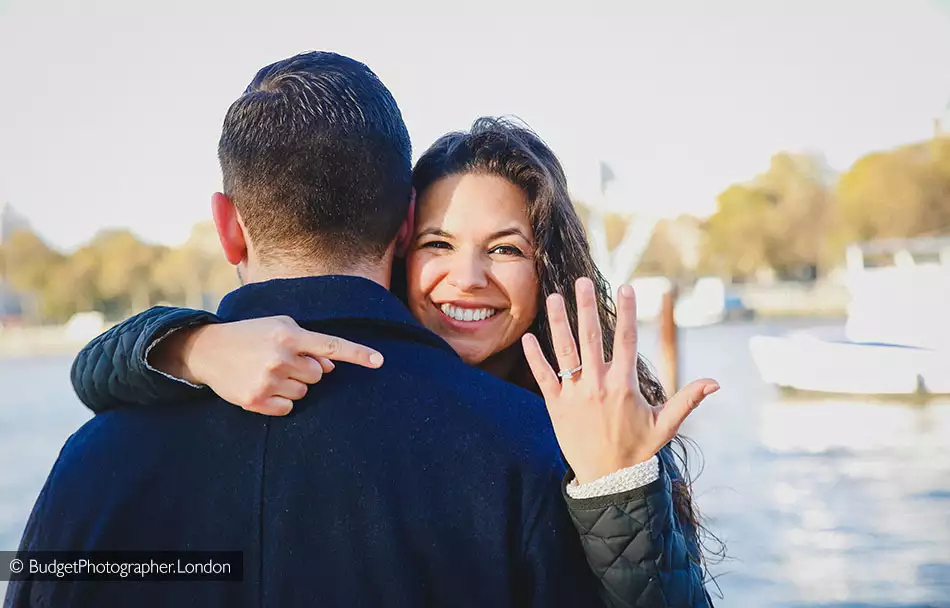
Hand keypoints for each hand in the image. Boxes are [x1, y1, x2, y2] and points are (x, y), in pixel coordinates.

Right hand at [153, 316, 383, 415]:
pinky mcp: (256, 400)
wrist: (207, 349)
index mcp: (290, 334)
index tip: (379, 361)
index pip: (332, 346)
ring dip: (292, 385)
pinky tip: (263, 386)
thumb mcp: (279, 326)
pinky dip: (280, 401)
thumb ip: (308, 343)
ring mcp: (268, 380)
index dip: (358, 354)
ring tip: (269, 372)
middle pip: (319, 375)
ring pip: (304, 392)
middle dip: (306, 370)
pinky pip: (288, 408)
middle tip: (282, 361)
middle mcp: (281, 357)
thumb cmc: (251, 335)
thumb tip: (331, 366)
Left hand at [522, 278, 718, 484]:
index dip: (628, 312)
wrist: (607, 479)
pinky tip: (528, 337)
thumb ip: (687, 399)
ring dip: (558, 322)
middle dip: (587, 307)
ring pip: (565, 351)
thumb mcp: (666, 425)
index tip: (626, 287)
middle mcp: (598, 384)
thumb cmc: (637, 450)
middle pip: (592, 337)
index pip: (627, 340)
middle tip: (582, 282)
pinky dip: (535, 357)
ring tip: (554, 297)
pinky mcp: (556, 405)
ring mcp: (575, 394)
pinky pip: (543, 376)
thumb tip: (716, 382)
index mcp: (624, 385)